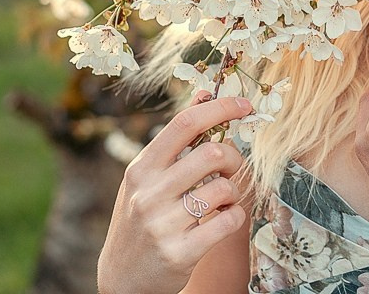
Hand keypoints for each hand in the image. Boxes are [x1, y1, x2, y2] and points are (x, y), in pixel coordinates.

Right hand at [97, 94, 253, 293]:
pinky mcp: (180, 253)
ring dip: (233, 192)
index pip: (185, 124)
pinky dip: (235, 216)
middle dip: (233, 158)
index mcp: (141, 169)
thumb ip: (176, 141)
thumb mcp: (148, 178)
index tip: (244, 105)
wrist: (123, 281)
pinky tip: (222, 220)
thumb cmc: (143, 218)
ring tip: (221, 200)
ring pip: (224, 188)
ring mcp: (162, 225)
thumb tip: (205, 93)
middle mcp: (148, 194)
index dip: (220, 108)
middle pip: (212, 153)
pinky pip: (229, 220)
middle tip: (230, 169)